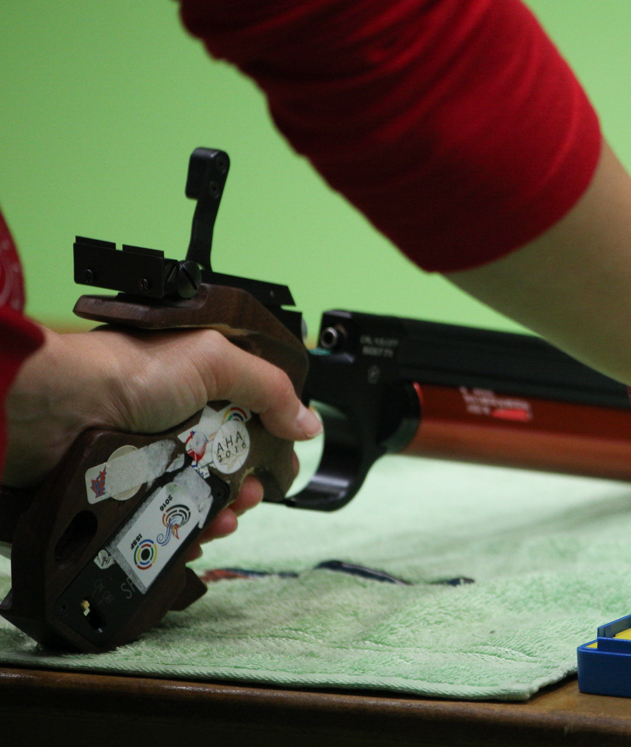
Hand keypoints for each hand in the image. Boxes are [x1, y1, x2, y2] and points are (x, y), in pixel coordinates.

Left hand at [4, 326, 319, 554]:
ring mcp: (152, 457)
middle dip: (249, 484)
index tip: (284, 466)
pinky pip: (165, 521)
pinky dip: (185, 532)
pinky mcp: (129, 491)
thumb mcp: (215, 361)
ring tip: (225, 519)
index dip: (272, 442)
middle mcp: (178, 420)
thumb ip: (270, 388)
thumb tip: (309, 423)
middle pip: (229, 462)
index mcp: (202, 383)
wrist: (55, 410)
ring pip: (200, 495)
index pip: (251, 415)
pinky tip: (195, 535)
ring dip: (222, 512)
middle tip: (252, 495)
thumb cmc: (127, 370)